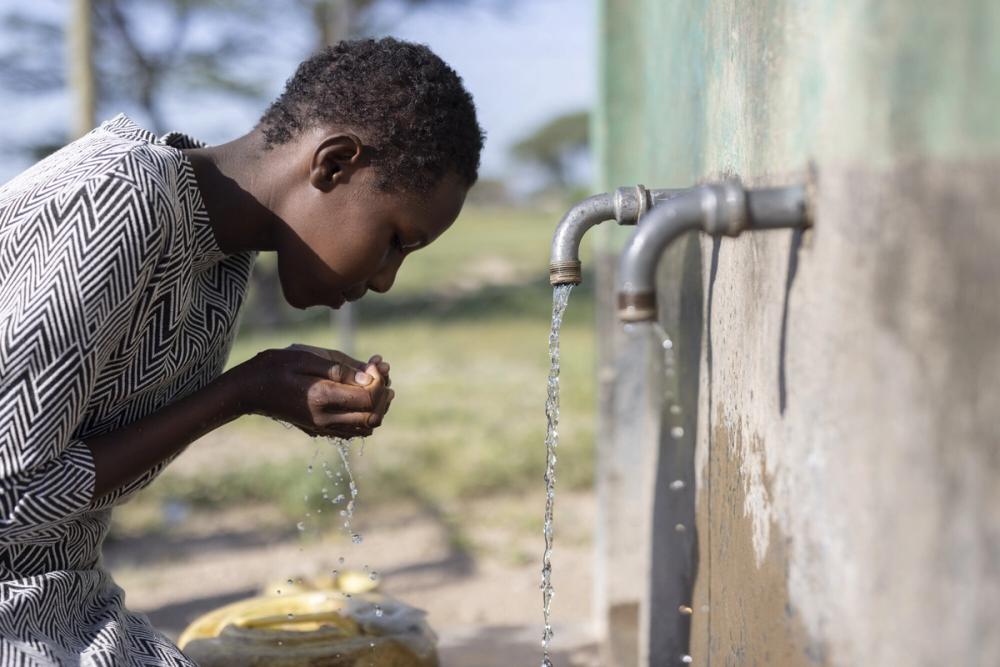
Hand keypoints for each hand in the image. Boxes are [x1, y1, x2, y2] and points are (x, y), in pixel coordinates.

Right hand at [233, 346, 393, 438]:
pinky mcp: (320, 429)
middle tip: (380, 370)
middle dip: (383, 393)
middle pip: (373, 416)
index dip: (379, 381)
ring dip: (377, 405)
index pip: (369, 398)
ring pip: (366, 426)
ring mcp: (323, 427)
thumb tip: (370, 378)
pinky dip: (364, 414)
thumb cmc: (274, 367)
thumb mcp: (305, 358)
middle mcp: (325, 419)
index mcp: (322, 398)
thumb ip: (339, 369)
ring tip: (373, 380)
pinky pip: (353, 429)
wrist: (248, 389)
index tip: (375, 362)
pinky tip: (359, 392)